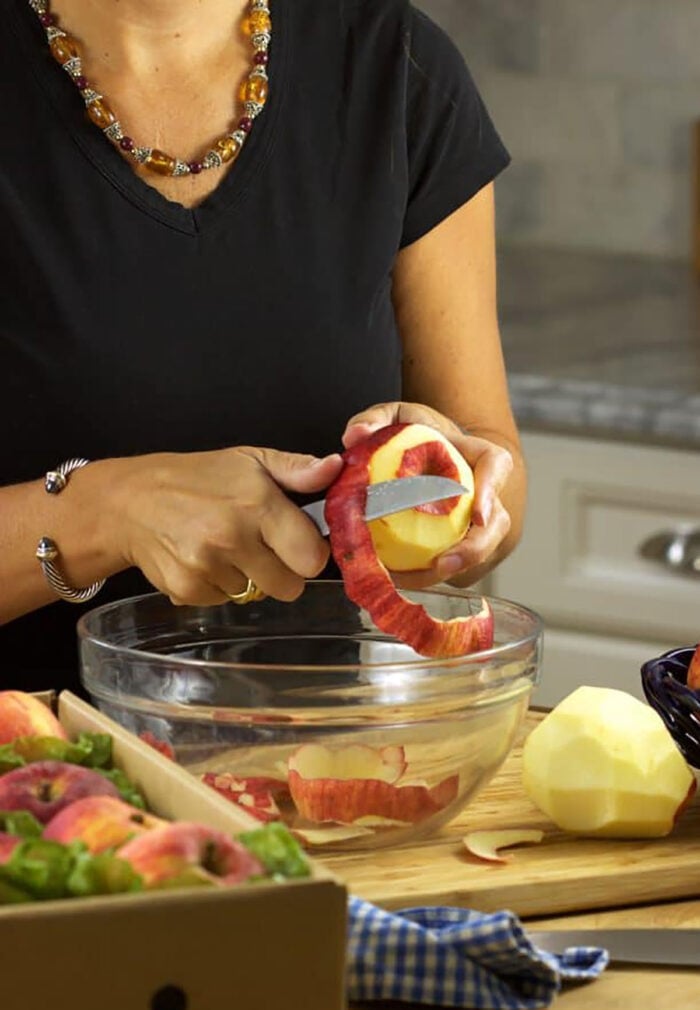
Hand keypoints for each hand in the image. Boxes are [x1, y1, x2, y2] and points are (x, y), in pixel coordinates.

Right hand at [110, 446, 342, 604]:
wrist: (129, 501)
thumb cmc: (196, 478)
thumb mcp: (250, 461)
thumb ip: (297, 470)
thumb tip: (335, 468)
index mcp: (258, 504)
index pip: (312, 558)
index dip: (310, 553)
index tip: (298, 543)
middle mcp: (233, 538)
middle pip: (289, 587)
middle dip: (282, 571)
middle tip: (262, 546)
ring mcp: (208, 567)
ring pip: (255, 595)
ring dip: (247, 576)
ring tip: (224, 546)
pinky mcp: (187, 590)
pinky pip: (224, 601)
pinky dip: (218, 586)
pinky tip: (203, 559)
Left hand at [342, 402, 513, 587]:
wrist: (421, 449)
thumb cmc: (412, 431)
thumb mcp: (393, 416)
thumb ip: (374, 419)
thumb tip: (353, 436)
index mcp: (473, 453)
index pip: (495, 463)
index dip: (492, 488)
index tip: (477, 515)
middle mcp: (482, 490)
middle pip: (496, 521)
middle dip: (476, 547)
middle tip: (444, 563)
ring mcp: (475, 519)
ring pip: (479, 549)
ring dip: (451, 569)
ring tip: (414, 579)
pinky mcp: (459, 540)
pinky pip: (453, 562)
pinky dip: (429, 574)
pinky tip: (399, 579)